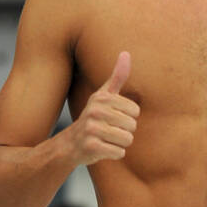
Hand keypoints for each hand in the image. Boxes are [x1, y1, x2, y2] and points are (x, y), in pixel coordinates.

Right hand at [68, 50, 139, 164]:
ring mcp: (92, 129)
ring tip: (107, 139)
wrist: (71, 144)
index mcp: (101, 98)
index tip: (114, 118)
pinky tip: (103, 148)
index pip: (135, 111)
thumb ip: (117, 77)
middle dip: (124, 132)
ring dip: (120, 143)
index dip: (128, 117)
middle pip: (132, 126)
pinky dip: (114, 153)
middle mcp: (95, 111)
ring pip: (127, 140)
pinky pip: (119, 152)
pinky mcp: (92, 147)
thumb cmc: (93, 118)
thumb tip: (126, 53)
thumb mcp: (103, 96)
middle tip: (109, 131)